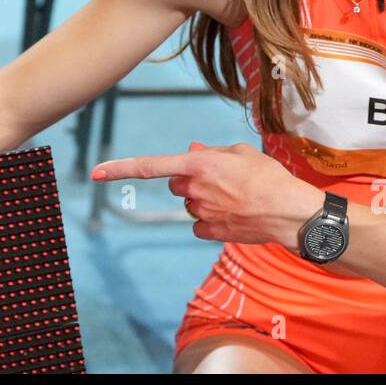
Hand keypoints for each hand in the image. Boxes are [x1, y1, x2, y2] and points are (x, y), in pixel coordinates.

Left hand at [92, 141, 322, 249]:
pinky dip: (212, 219)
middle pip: (176, 184)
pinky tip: (234, 214)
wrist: (290, 213)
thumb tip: (191, 152)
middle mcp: (194, 190)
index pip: (150, 167)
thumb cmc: (269, 177)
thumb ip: (211, 153)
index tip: (95, 172)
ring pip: (190, 204)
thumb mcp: (241, 153)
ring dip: (205, 198)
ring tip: (238, 196)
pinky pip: (200, 224)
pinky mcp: (210, 232)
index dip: (120, 168)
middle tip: (222, 178)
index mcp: (198, 165)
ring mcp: (201, 214)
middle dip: (191, 180)